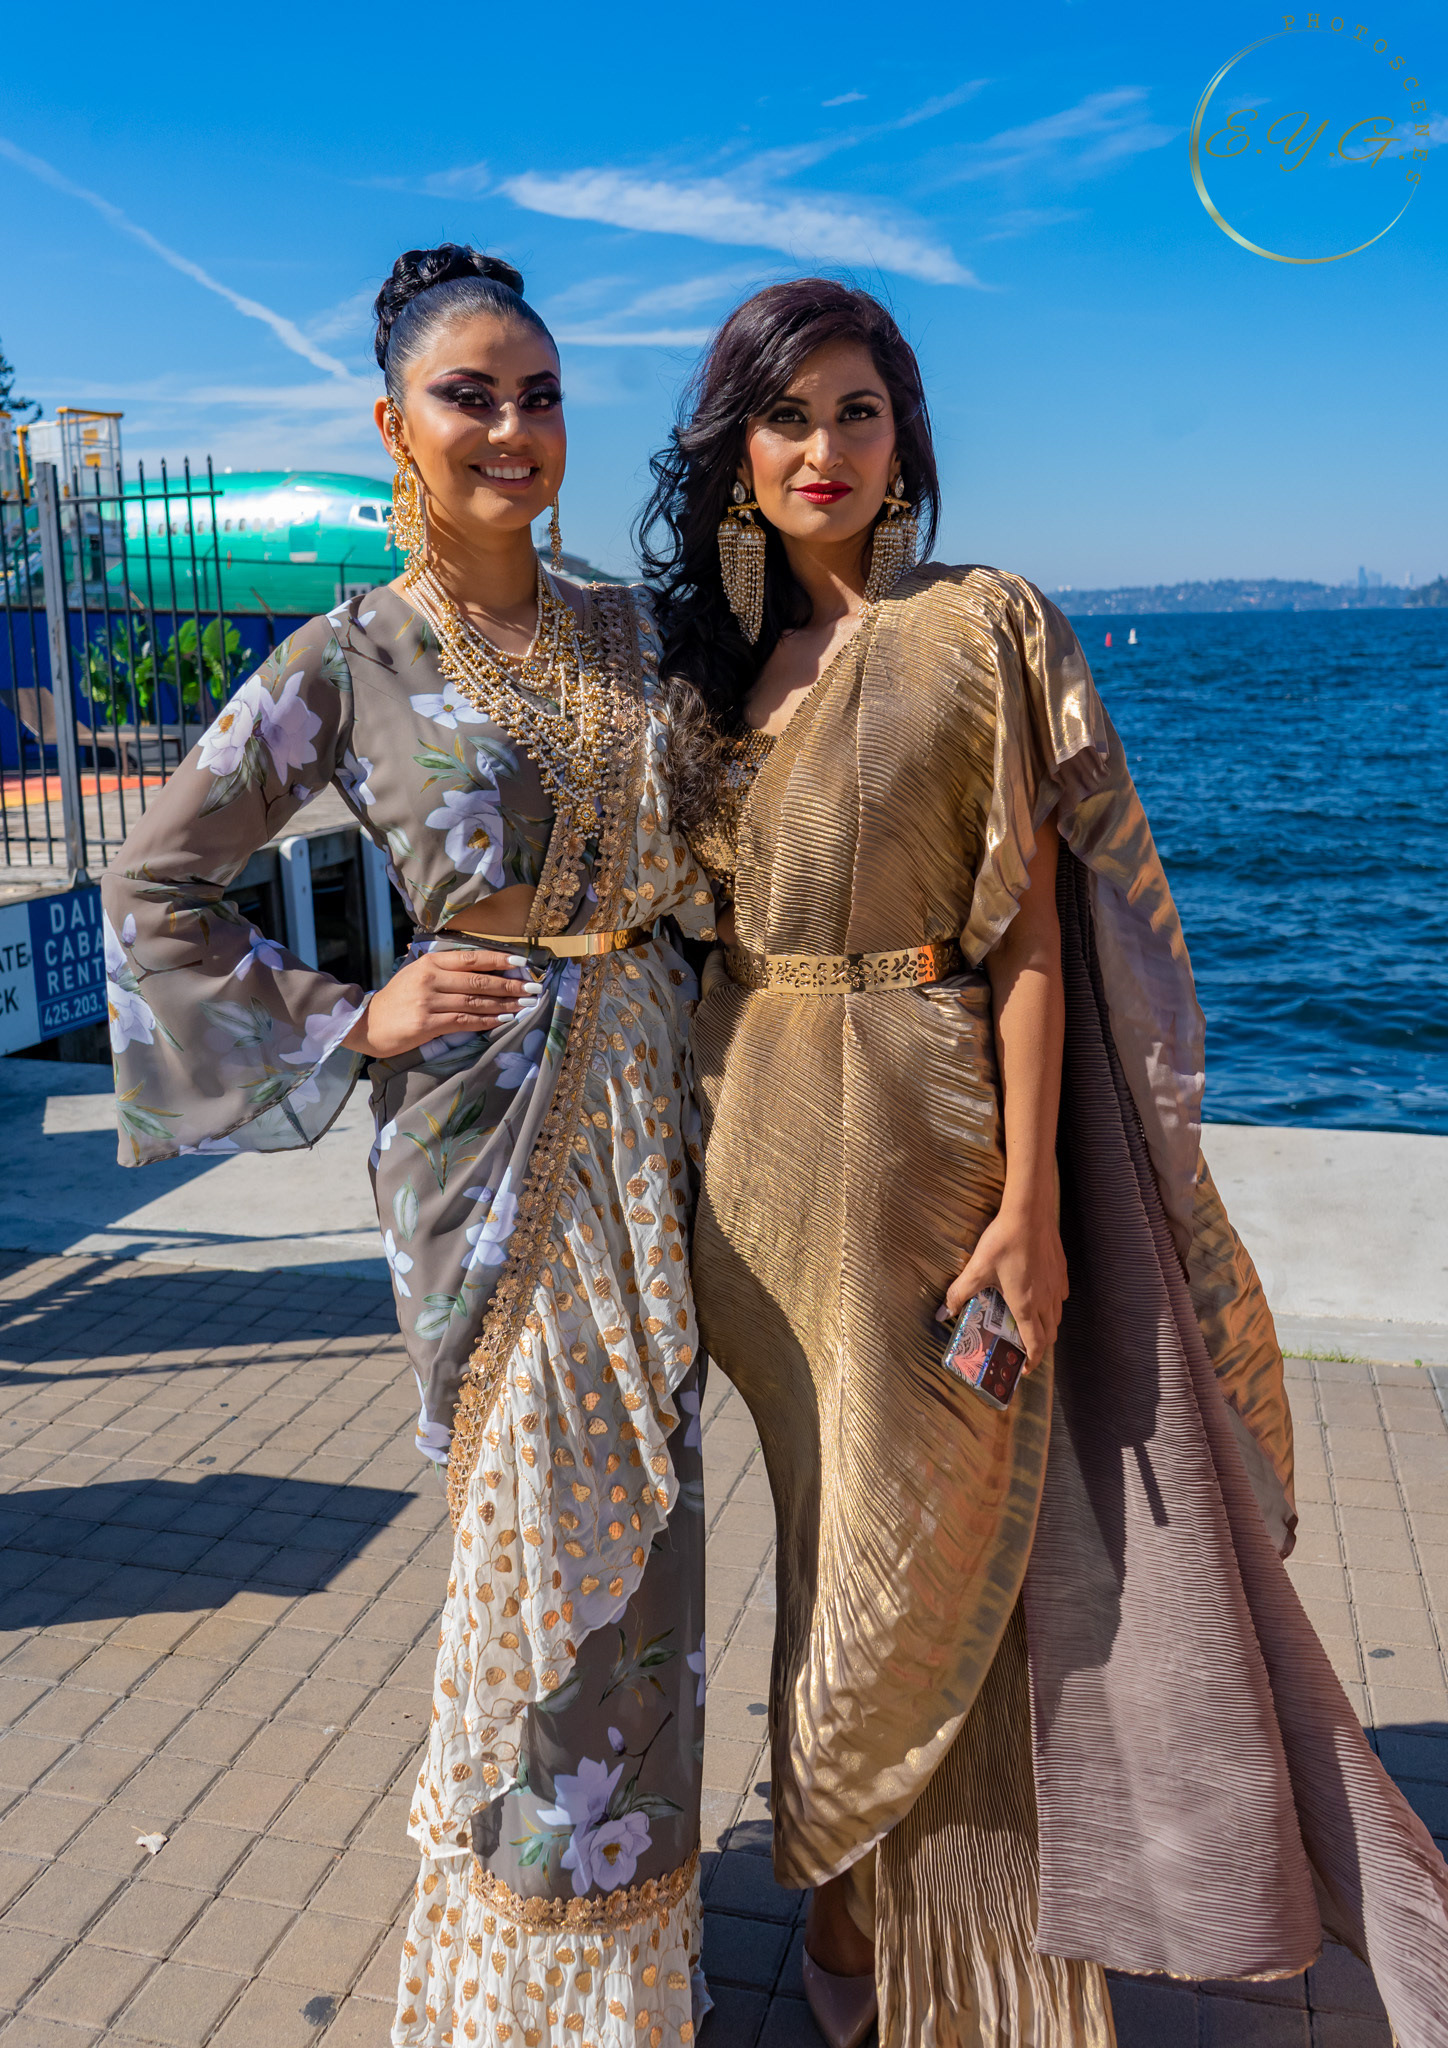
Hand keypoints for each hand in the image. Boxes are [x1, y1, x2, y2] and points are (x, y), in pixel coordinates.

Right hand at [343, 949, 542, 1059]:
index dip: (500, 959)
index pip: (472, 958)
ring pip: (475, 1001)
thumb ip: (445, 970)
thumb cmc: (398, 999)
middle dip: (509, 984)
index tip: (523, 962)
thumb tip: (484, 968)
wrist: (367, 1023)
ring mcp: (428, 1002)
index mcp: (430, 963)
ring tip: (525, 1005)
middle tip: (532, 987)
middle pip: (478, 980)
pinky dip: (487, 1020)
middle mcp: (430, 979)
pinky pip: (464, 1021)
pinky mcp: (426, 1024)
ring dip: (504, 1003)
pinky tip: (503, 1019)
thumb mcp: (417, 974)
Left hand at [940, 1202, 1068, 1368]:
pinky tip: (1040, 1294)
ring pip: (1057, 1315)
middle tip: (1023, 1348)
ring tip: (1030, 1324)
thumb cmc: (1004, 1241)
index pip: (1036, 1343)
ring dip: (1046, 1326)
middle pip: (1050, 1333)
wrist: (1030, 1212)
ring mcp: (1056, 1284)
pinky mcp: (1061, 1270)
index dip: (1032, 1360)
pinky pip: (1060, 1296)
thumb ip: (960, 1292)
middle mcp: (1046, 1299)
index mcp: (1026, 1304)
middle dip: (1039, 1346)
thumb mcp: (977, 1268)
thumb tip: (944, 1310)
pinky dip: (1052, 1304)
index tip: (1024, 1368)